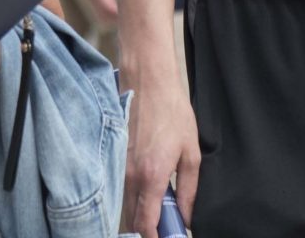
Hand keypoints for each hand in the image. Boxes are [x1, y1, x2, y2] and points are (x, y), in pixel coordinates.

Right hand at [123, 68, 199, 237]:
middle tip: (167, 223)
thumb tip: (188, 216)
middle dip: (148, 227)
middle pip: (132, 218)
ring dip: (140, 211)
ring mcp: (119, 166)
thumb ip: (189, 189)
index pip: (145, 223)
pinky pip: (121, 187)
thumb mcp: (190, 152)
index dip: (155, 237)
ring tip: (161, 203)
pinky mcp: (114, 156)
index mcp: (151, 176)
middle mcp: (130, 175)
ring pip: (125, 203)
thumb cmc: (172, 112)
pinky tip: (148, 186)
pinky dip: (133, 195)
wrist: (148, 81)